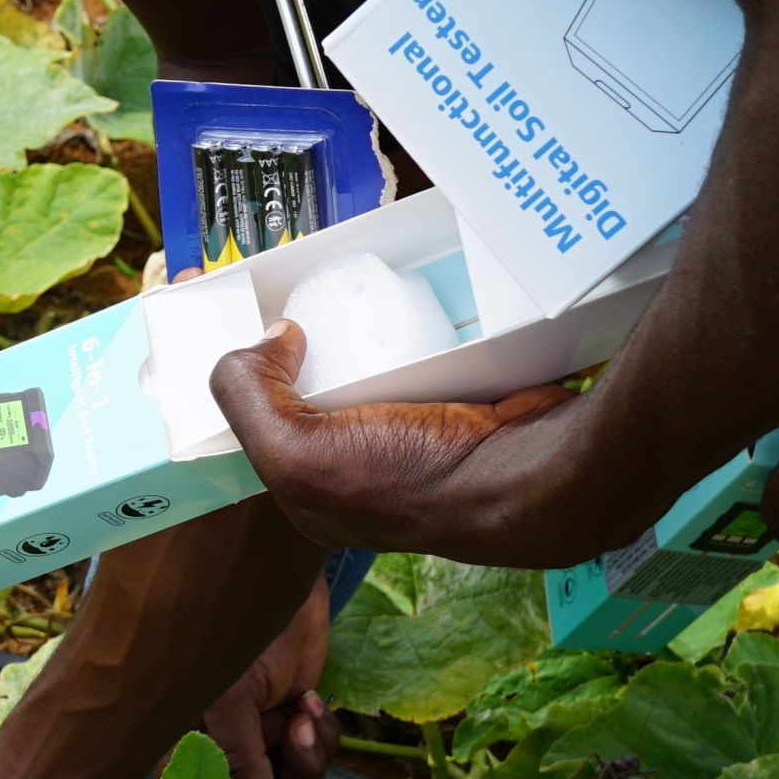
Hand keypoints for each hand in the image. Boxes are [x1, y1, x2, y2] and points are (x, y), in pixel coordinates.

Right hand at [202, 576, 337, 778]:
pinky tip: (310, 701)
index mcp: (180, 746)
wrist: (282, 570)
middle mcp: (215, 748)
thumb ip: (238, 761)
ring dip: (306, 758)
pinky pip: (315, 753)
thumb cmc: (236, 622)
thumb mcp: (231, 696)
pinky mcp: (289, 720)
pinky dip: (320, 733)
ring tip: (303, 716)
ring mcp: (255, 735)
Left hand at [208, 325, 588, 558]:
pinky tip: (408, 301)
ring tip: (353, 287)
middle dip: (309, 345)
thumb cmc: (412, 479)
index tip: (258, 323)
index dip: (254, 376)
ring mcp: (412, 432)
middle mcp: (361, 465)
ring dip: (365, 332)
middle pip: (317, 389)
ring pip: (371, 367)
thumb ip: (249, 400)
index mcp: (315, 491)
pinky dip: (416, 330)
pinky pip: (422, 353)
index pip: (264, 425)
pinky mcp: (455, 401)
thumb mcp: (295, 455)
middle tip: (307, 296)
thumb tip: (273, 336)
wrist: (529, 475)